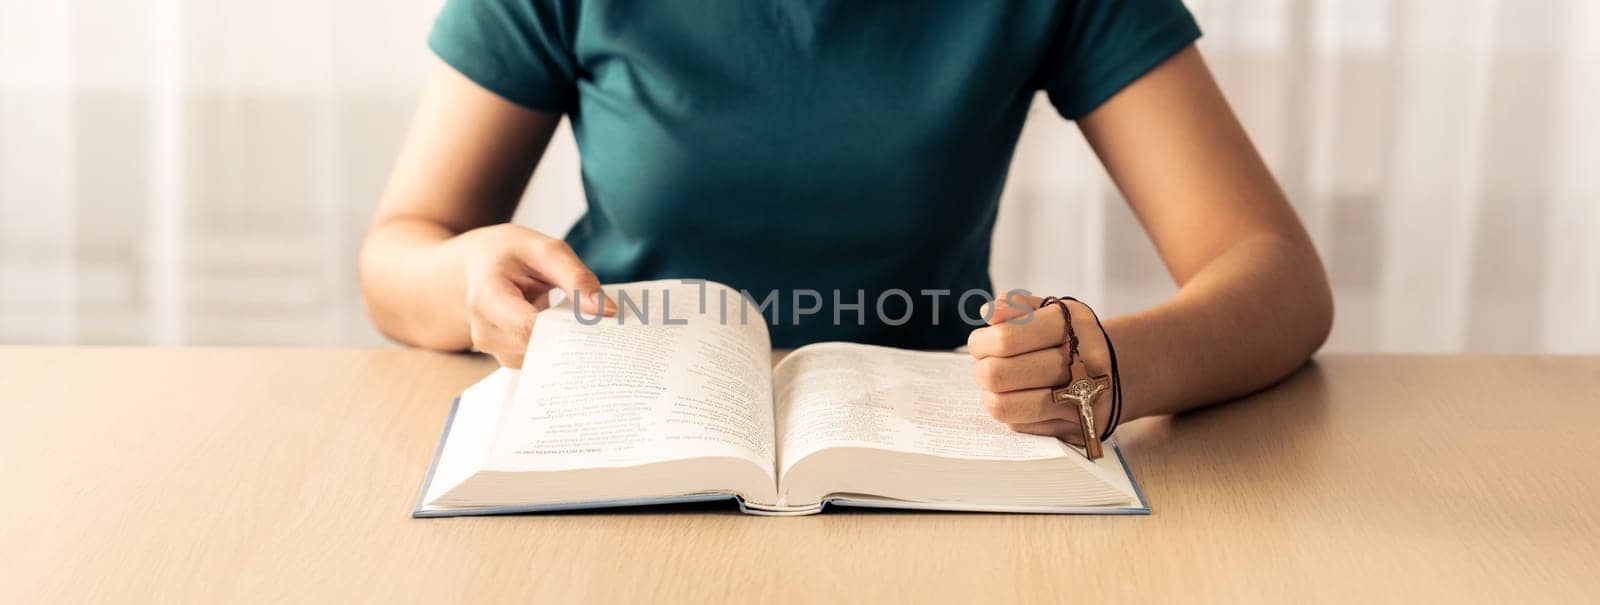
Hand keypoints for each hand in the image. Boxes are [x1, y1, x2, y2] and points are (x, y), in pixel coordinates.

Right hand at [459, 223, 611, 367]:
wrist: (480, 264)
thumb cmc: (512, 254)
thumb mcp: (545, 250)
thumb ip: (576, 278)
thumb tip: (607, 311)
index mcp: (486, 297)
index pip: (529, 328)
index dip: (567, 330)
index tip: (602, 324)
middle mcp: (484, 330)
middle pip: (538, 348)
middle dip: (573, 339)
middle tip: (604, 325)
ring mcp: (493, 348)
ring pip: (542, 358)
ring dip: (567, 344)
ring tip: (580, 320)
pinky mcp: (506, 356)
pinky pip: (539, 360)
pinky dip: (558, 347)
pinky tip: (568, 329)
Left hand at [967, 292, 1111, 444]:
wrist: (1119, 370)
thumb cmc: (1073, 337)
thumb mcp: (1052, 311)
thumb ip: (1017, 307)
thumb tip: (988, 313)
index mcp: (1071, 326)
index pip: (1005, 339)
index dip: (980, 343)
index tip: (979, 343)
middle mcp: (1080, 363)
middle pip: (998, 375)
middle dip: (979, 369)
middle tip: (983, 364)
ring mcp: (1080, 399)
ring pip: (1004, 406)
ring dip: (988, 395)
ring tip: (994, 384)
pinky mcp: (1076, 429)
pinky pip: (1020, 426)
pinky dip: (1011, 411)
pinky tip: (1019, 398)